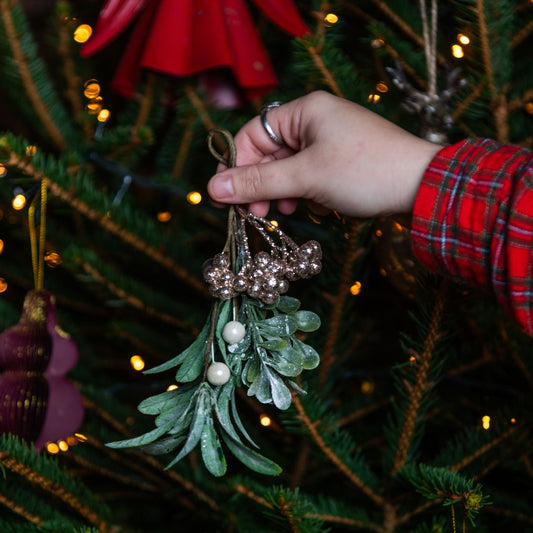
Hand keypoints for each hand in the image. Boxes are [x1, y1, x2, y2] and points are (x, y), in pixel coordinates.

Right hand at [207, 91, 440, 217]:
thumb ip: (258, 182)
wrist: (421, 186)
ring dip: (283, 192)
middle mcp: (315, 121)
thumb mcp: (305, 177)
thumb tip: (212, 188)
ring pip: (289, 168)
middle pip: (269, 153)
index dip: (236, 166)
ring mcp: (329, 142)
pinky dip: (306, 193)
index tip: (226, 197)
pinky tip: (317, 206)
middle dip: (262, 185)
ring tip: (289, 211)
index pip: (252, 135)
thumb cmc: (364, 171)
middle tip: (256, 214)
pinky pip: (309, 176)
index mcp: (304, 111)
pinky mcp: (340, 161)